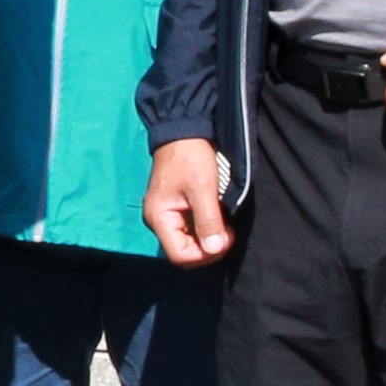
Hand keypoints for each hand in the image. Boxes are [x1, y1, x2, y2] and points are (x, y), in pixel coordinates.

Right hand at [143, 136, 234, 265]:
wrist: (183, 130)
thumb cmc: (190, 157)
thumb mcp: (202, 188)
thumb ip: (208, 220)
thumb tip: (214, 249)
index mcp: (159, 217)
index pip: (179, 254)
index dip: (204, 254)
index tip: (225, 239)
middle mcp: (158, 220)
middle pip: (183, 251)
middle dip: (207, 249)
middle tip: (227, 234)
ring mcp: (165, 214)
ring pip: (188, 241)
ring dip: (207, 238)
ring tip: (225, 227)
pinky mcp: (174, 207)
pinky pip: (189, 228)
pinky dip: (204, 228)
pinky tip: (217, 219)